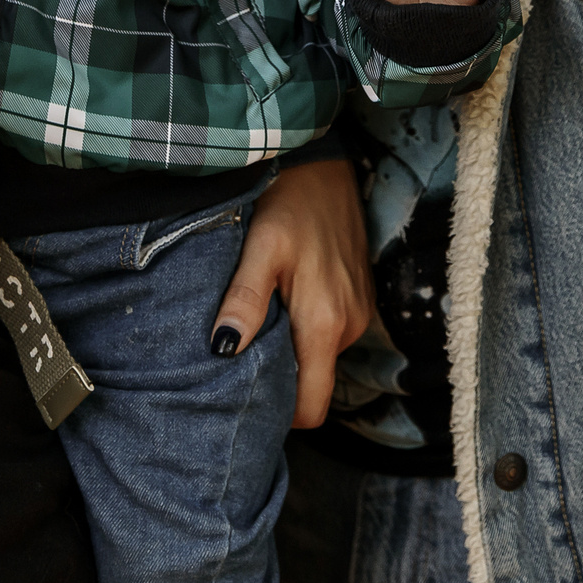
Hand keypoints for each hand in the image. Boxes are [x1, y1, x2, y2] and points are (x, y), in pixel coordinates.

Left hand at [213, 157, 374, 427]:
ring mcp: (359, 313)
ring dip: (293, 350)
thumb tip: (222, 350)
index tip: (249, 404)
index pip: (313, 406)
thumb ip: (245, 300)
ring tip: (260, 323)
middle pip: (315, 384)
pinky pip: (331, 333)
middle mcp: (349, 326)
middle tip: (241, 363)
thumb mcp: (261, 247)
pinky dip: (307, 329)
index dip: (283, 416)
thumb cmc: (290, 203)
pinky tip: (283, 302)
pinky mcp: (360, 299)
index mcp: (325, 324)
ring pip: (321, 357)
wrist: (324, 166)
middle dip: (282, 382)